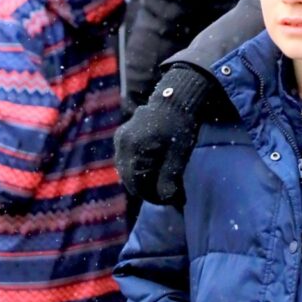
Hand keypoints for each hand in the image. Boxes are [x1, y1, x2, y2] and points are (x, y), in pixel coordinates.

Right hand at [114, 65, 213, 205]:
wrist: (177, 98)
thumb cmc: (181, 126)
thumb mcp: (179, 154)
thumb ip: (170, 178)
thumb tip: (169, 203)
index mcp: (133, 148)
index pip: (137, 184)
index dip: (153, 196)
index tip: (171, 200)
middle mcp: (121, 144)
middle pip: (129, 178)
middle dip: (148, 189)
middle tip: (168, 194)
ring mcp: (120, 139)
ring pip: (127, 170)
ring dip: (143, 179)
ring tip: (163, 181)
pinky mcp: (122, 136)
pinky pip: (127, 160)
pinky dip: (138, 168)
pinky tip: (155, 169)